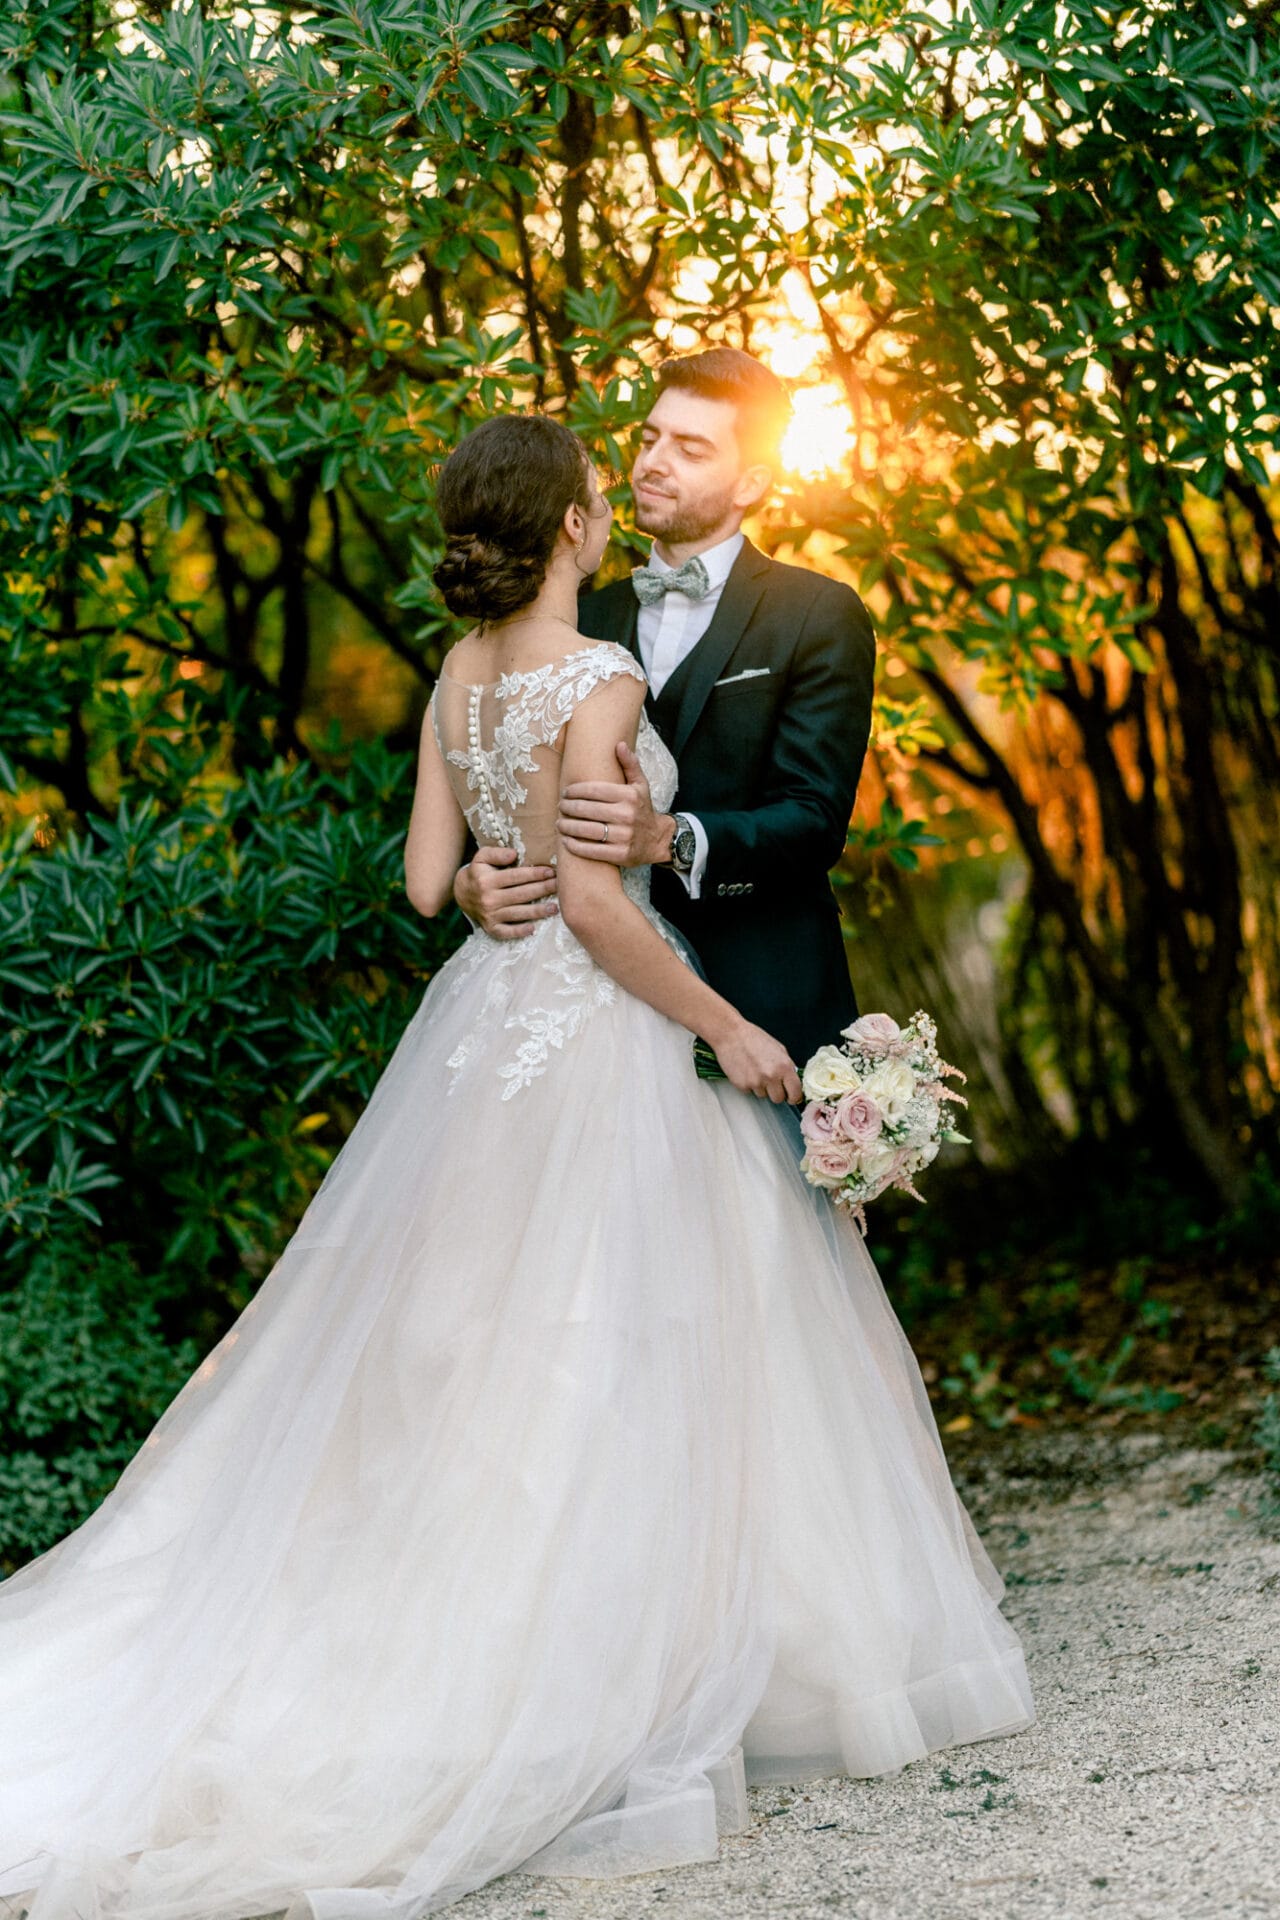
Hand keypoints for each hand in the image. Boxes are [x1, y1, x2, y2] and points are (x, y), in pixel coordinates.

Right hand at [453, 846, 557, 940]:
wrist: (461, 893)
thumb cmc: (479, 872)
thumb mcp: (481, 857)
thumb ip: (496, 853)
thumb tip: (514, 853)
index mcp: (487, 880)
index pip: (516, 876)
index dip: (535, 874)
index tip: (551, 871)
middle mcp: (488, 899)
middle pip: (521, 895)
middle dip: (542, 890)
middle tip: (559, 886)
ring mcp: (490, 915)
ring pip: (518, 913)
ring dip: (538, 911)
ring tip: (555, 908)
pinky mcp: (491, 928)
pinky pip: (506, 932)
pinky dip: (519, 932)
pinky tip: (533, 929)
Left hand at [557, 741, 672, 868]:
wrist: (657, 839)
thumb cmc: (642, 809)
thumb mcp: (640, 785)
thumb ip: (630, 764)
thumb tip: (619, 744)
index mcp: (629, 795)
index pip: (593, 790)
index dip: (575, 791)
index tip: (565, 793)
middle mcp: (627, 815)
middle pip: (586, 810)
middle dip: (568, 808)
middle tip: (560, 807)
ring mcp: (624, 836)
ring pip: (586, 830)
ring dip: (568, 826)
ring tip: (559, 823)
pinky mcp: (621, 854)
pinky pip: (591, 850)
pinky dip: (575, 846)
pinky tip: (566, 841)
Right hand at [711, 1020, 802, 1104]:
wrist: (730, 1035)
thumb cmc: (753, 1038)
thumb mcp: (778, 1049)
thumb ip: (787, 1066)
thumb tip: (792, 1081)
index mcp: (784, 1066)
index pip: (795, 1092)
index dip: (794, 1097)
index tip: (791, 1097)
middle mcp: (771, 1076)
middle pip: (778, 1099)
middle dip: (775, 1092)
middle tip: (770, 1081)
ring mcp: (756, 1082)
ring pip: (763, 1095)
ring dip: (761, 1087)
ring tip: (755, 1070)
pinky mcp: (743, 1085)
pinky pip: (750, 1091)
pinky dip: (749, 1084)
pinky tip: (746, 1071)